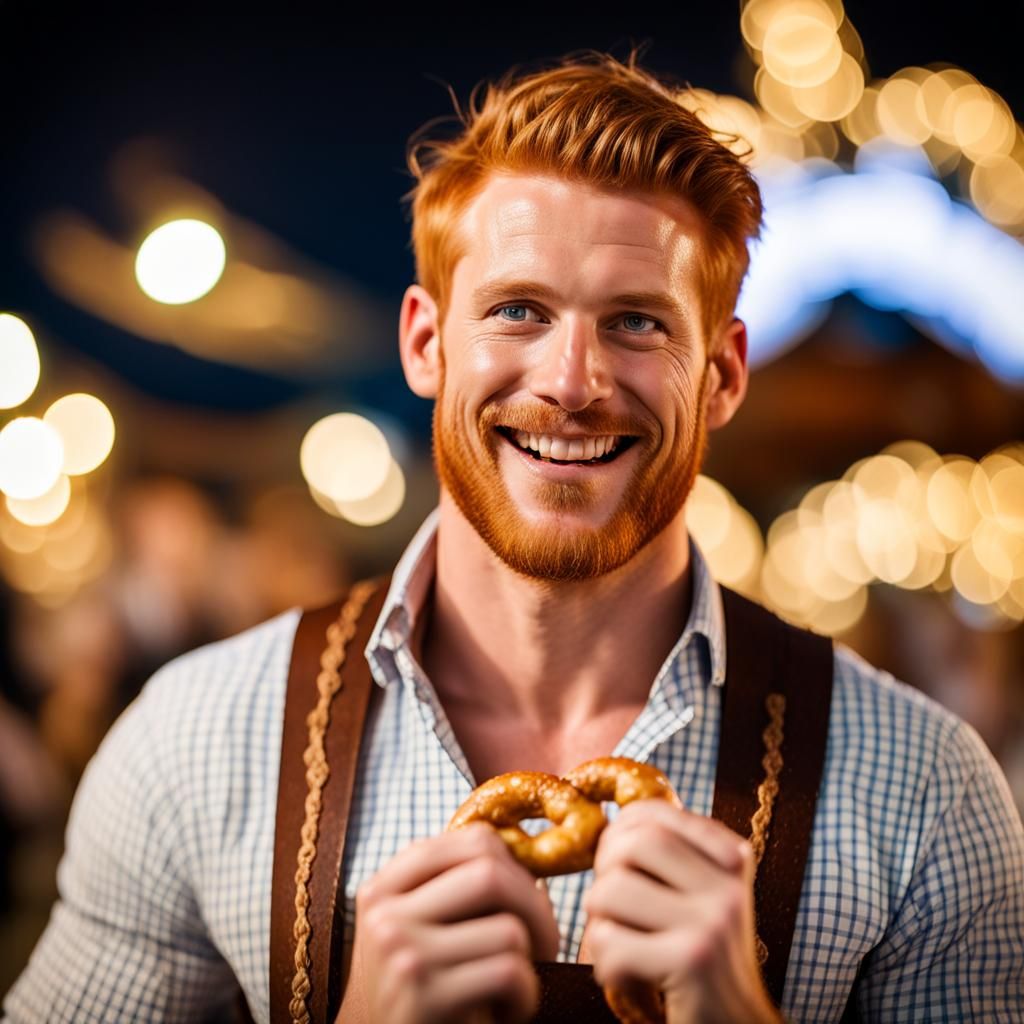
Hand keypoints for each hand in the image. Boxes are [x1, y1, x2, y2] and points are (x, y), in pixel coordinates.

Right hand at [347, 822, 559, 1023]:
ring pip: (508, 928)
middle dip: (536, 909)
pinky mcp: (424, 997)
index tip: (526, 901)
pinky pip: (509, 972)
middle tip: (544, 945)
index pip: (473, 839)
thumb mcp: (419, 933)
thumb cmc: (418, 995)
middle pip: (491, 872)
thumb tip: (534, 867)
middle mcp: (386, 913)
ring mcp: (402, 952)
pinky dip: (526, 997)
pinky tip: (507, 1012)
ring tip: (511, 987)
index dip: (517, 866)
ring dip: (530, 964)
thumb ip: (455, 891)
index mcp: (384, 886)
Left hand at [581, 800, 782, 1023]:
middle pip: (633, 842)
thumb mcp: (699, 904)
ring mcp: (713, 921)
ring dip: (599, 927)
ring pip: (611, 890)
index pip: (654, 814)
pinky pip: (611, 943)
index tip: (615, 867)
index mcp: (731, 860)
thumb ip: (669, 864)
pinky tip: (630, 981)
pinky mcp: (692, 961)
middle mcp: (727, 885)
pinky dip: (606, 967)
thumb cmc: (703, 969)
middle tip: (612, 912)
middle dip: (603, 874)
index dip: (617, 833)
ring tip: (622, 950)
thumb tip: (608, 822)